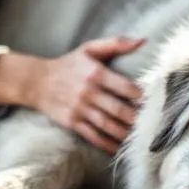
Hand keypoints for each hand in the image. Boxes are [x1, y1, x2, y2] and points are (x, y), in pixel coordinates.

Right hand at [28, 36, 146, 153]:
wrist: (37, 81)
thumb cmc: (69, 64)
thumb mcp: (89, 49)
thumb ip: (117, 43)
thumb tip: (143, 40)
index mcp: (96, 73)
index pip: (124, 87)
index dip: (140, 96)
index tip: (151, 102)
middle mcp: (88, 92)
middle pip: (117, 109)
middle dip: (135, 118)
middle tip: (149, 123)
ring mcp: (79, 109)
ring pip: (106, 124)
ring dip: (124, 133)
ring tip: (138, 137)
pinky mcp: (72, 122)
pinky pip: (92, 135)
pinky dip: (106, 143)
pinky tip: (118, 148)